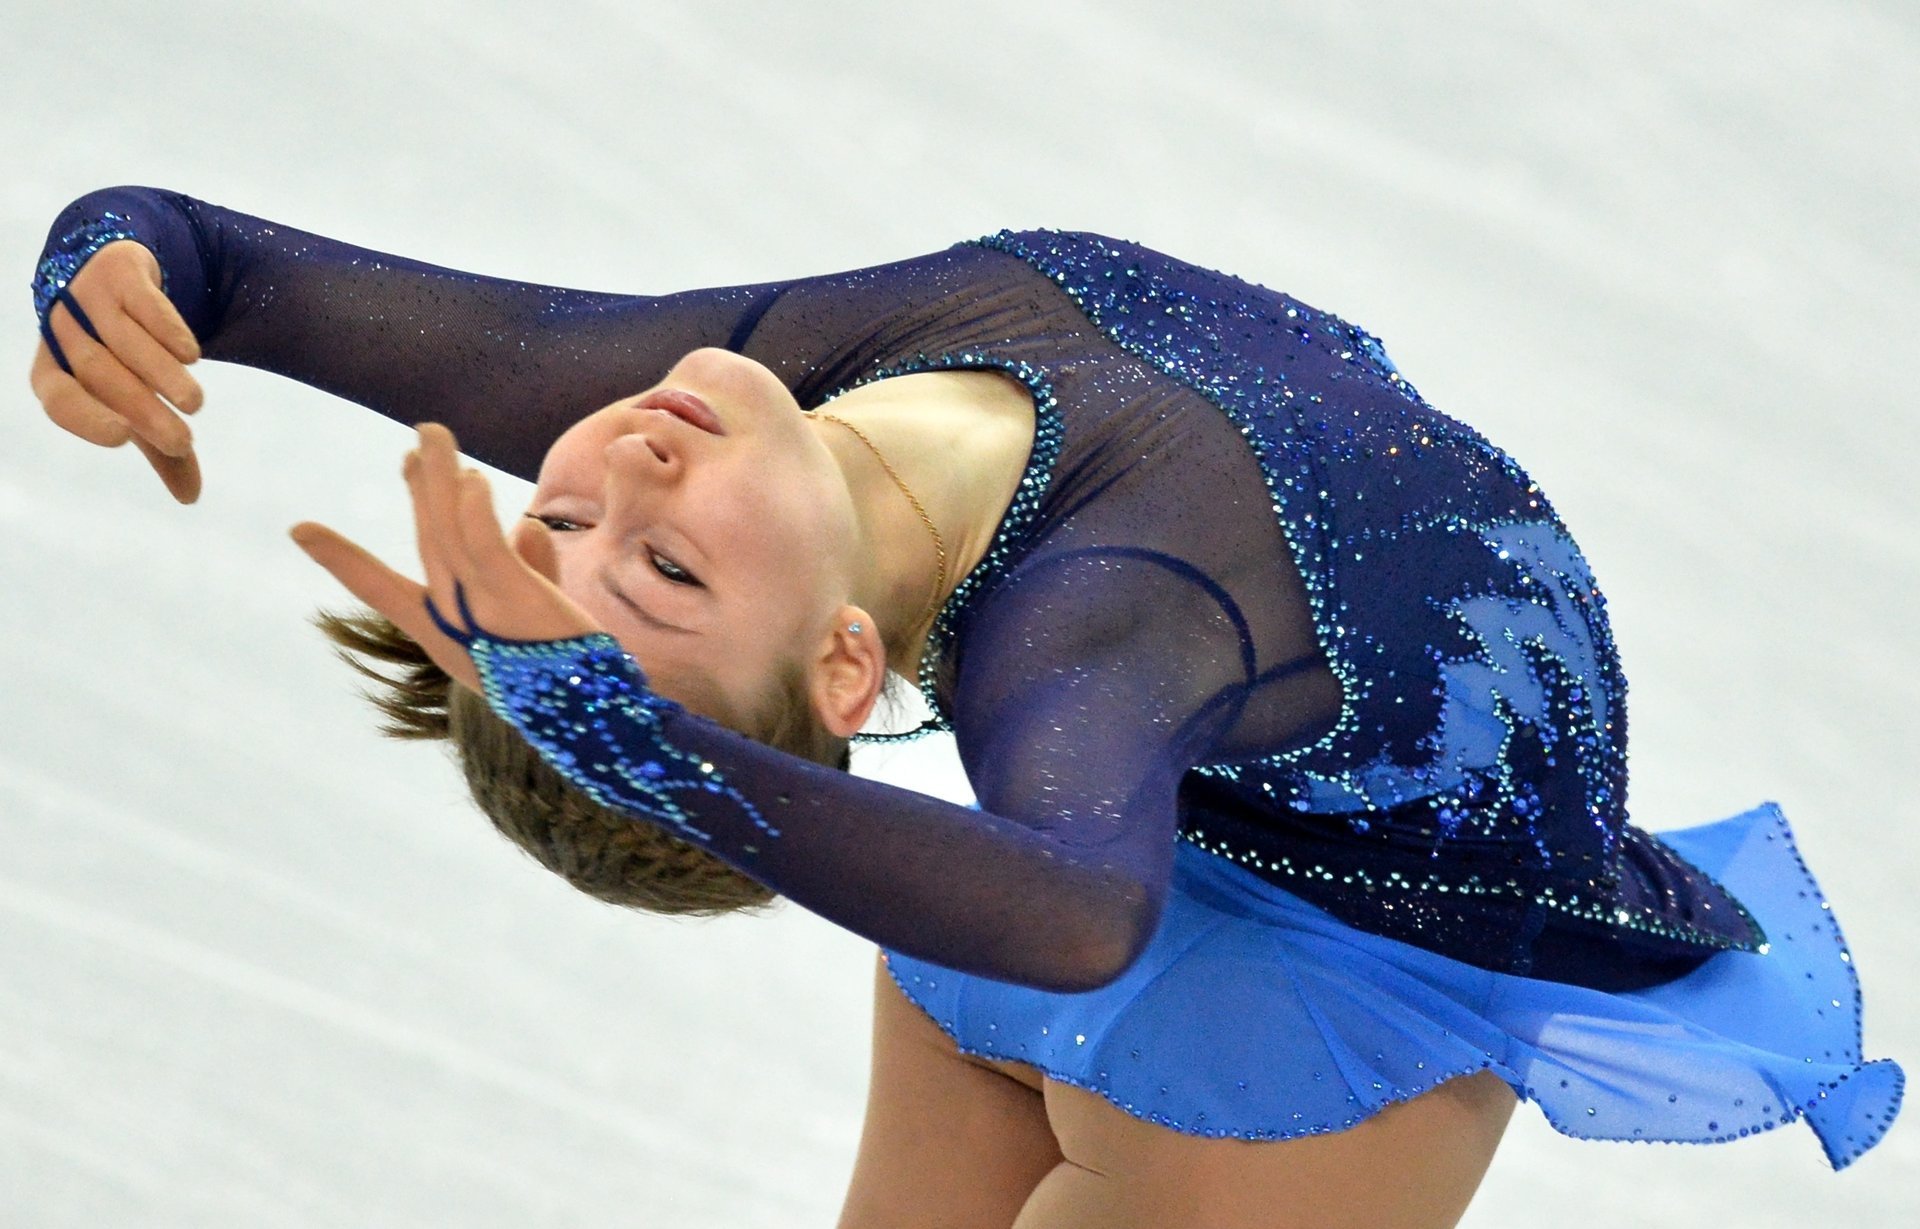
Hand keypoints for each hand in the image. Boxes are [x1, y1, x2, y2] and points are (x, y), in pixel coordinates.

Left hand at [28, 239, 205, 503]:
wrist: (118, 275)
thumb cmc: (123, 355)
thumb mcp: (136, 401)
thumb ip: (159, 445)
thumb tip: (190, 497)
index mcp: (53, 369)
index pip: (58, 398)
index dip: (85, 419)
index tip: (124, 439)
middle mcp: (64, 332)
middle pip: (98, 372)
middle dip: (141, 410)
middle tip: (183, 441)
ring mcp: (89, 298)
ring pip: (122, 340)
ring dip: (159, 374)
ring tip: (194, 404)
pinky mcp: (120, 271)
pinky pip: (143, 302)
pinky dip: (167, 329)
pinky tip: (191, 355)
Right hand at [290, 422, 605, 693]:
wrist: (586, 713)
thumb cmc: (561, 665)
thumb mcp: (536, 609)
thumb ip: (526, 566)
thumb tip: (524, 524)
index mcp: (442, 632)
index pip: (380, 591)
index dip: (340, 561)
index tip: (300, 529)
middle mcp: (449, 620)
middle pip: (427, 539)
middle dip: (419, 487)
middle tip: (418, 443)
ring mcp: (476, 608)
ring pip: (447, 529)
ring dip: (438, 476)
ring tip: (431, 433)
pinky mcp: (511, 597)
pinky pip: (483, 544)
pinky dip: (473, 510)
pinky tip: (470, 477)